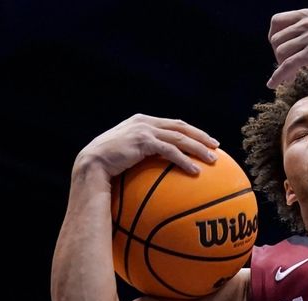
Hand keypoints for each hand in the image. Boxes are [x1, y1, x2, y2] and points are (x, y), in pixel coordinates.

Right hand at [74, 114, 219, 177]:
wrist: (90, 164)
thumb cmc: (107, 164)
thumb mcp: (127, 153)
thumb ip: (143, 152)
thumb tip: (158, 166)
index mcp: (143, 122)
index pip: (173, 124)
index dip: (192, 131)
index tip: (206, 140)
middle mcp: (145, 122)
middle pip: (181, 127)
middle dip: (201, 136)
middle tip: (216, 146)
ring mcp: (144, 130)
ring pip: (179, 138)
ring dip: (198, 149)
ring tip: (212, 160)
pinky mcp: (143, 141)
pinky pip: (170, 151)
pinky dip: (184, 161)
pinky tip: (195, 171)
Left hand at [267, 8, 307, 87]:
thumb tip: (292, 40)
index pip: (277, 21)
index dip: (274, 38)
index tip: (281, 52)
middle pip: (276, 39)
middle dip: (278, 56)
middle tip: (288, 68)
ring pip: (280, 53)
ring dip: (281, 68)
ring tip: (290, 78)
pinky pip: (287, 66)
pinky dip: (277, 77)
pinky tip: (273, 85)